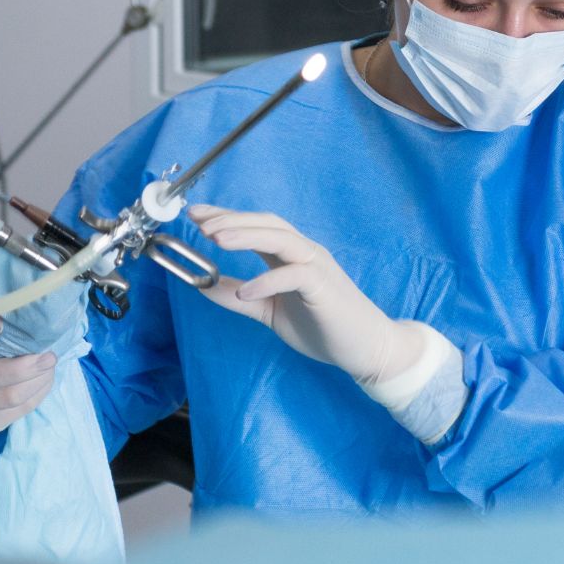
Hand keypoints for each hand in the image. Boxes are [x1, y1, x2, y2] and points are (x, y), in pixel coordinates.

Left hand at [188, 205, 418, 386]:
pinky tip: (245, 290)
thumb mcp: (270, 312)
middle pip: (266, 224)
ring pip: (280, 238)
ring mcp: (317, 267)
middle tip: (200, 221)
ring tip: (216, 239)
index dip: (227, 217)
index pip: (257, 227)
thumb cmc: (324, 328)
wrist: (365, 348)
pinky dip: (267, 280)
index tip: (197, 215)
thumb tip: (203, 285)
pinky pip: (294, 275)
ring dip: (246, 235)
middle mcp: (304, 253)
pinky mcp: (325, 287)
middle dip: (232, 219)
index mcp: (291, 256)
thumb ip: (239, 298)